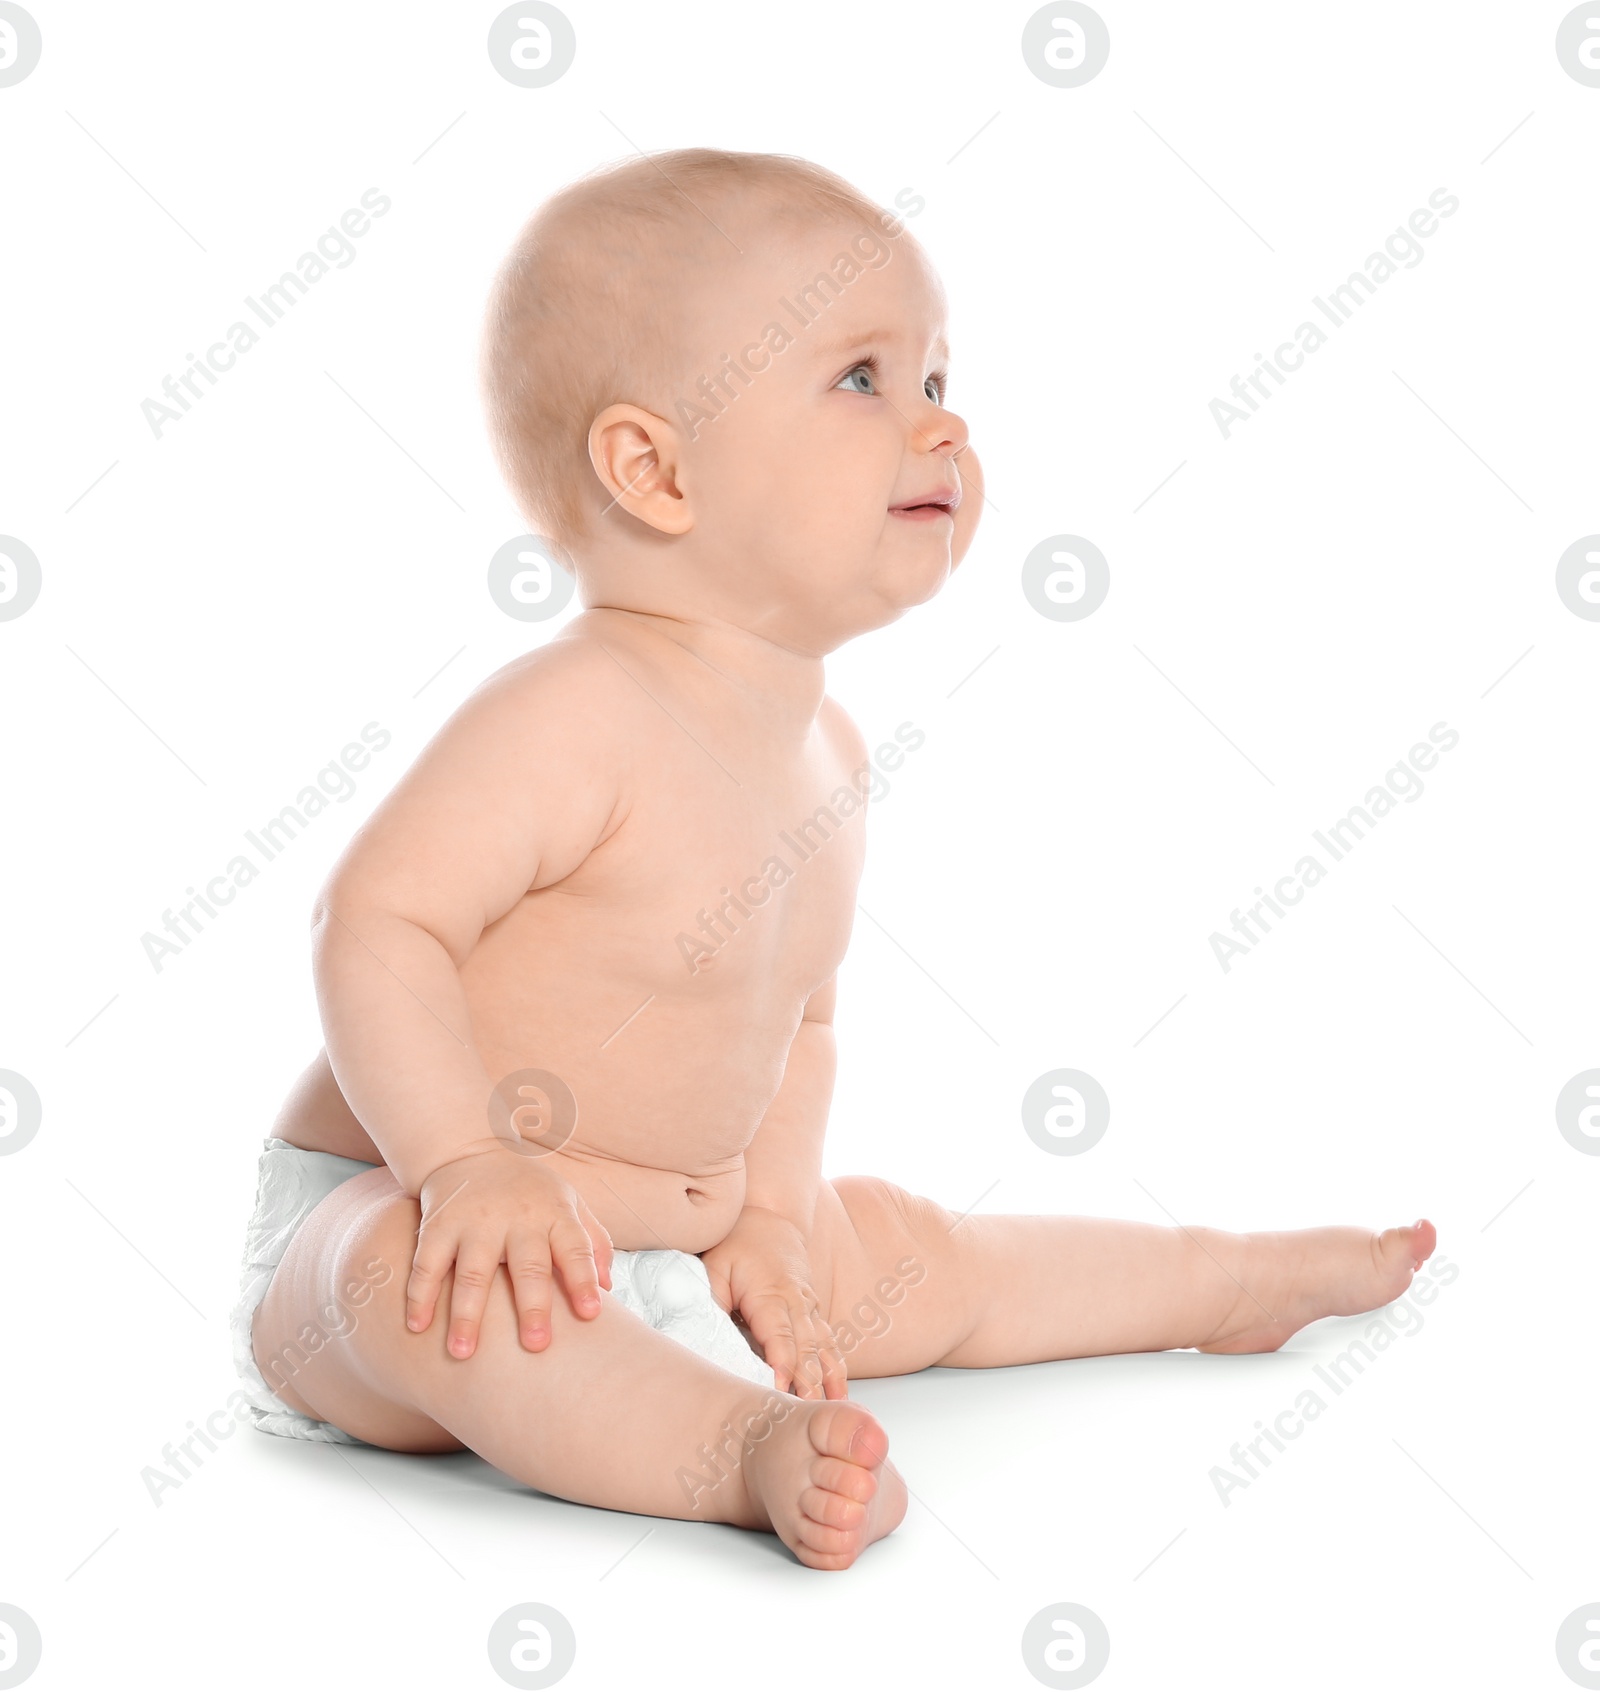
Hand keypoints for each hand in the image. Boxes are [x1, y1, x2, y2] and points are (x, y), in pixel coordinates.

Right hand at [406, 1145, 612, 1358]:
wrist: (470, 1150)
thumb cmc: (530, 1191)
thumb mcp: (569, 1202)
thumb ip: (593, 1241)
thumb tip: (609, 1288)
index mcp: (554, 1213)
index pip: (575, 1248)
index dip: (584, 1279)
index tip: (592, 1313)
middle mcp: (517, 1217)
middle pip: (528, 1265)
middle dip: (533, 1306)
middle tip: (536, 1346)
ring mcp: (475, 1221)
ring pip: (472, 1272)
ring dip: (467, 1314)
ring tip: (463, 1353)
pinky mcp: (439, 1224)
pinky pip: (427, 1263)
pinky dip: (420, 1294)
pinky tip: (417, 1326)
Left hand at [702, 1206, 845, 1399]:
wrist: (770, 1216)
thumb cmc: (738, 1243)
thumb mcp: (713, 1268)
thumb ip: (710, 1303)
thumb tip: (703, 1339)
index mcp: (771, 1294)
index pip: (779, 1336)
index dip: (782, 1365)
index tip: (780, 1392)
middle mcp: (797, 1303)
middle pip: (807, 1349)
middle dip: (809, 1383)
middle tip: (808, 1416)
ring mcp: (810, 1308)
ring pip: (824, 1348)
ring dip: (828, 1380)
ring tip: (833, 1411)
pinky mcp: (814, 1313)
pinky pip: (830, 1343)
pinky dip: (836, 1369)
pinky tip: (840, 1394)